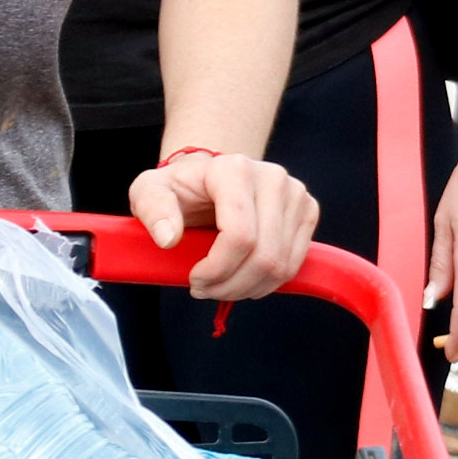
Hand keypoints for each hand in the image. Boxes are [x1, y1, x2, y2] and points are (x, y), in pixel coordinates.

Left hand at [131, 148, 318, 301]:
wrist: (208, 179)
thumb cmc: (180, 188)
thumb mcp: (149, 192)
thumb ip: (153, 210)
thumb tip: (169, 238)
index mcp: (234, 169)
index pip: (239, 236)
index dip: (217, 269)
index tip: (194, 278)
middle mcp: (272, 177)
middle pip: (264, 256)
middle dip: (231, 285)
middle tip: (205, 289)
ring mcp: (295, 194)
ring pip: (281, 266)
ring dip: (247, 288)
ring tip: (221, 285)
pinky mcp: (308, 211)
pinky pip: (293, 264)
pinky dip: (267, 283)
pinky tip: (243, 277)